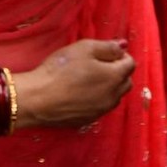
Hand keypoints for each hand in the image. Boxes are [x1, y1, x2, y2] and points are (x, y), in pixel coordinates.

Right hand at [13, 39, 134, 127]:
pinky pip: (100, 107)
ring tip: (89, 78)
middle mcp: (113, 97)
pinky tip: (80, 93)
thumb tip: (123, 45)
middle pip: (126, 82)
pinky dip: (97, 99)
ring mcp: (101, 111)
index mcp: (115, 77)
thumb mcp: (85, 48)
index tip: (104, 52)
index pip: (130, 64)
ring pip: (114, 96)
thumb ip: (108, 47)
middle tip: (98, 64)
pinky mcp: (88, 120)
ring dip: (109, 87)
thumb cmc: (60, 69)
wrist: (37, 99)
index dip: (120, 56)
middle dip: (118, 72)